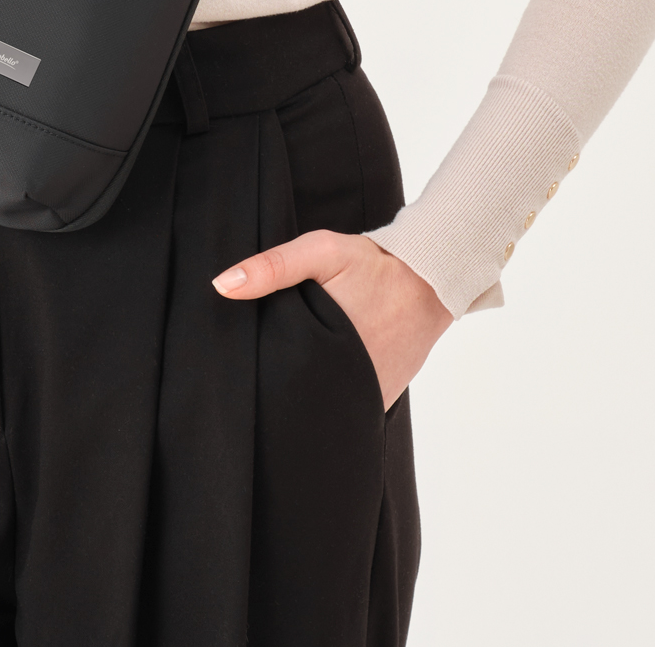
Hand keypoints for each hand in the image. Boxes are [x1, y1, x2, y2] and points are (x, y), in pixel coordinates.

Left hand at [213, 230, 451, 409]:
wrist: (433, 279)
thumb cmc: (375, 264)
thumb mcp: (321, 252)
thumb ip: (273, 267)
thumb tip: (222, 285)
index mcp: (328, 353)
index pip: (277, 379)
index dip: (257, 374)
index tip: (240, 367)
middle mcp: (350, 384)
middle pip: (297, 395)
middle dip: (279, 385)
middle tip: (262, 368)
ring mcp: (369, 397)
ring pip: (322, 403)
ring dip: (305, 390)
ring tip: (287, 374)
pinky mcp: (381, 398)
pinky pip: (347, 402)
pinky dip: (332, 391)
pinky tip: (317, 374)